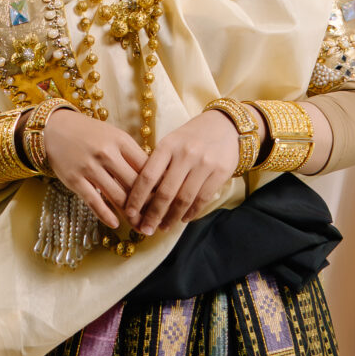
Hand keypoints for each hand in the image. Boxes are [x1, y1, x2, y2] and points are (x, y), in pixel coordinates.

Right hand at [38, 108, 147, 231]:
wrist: (54, 129)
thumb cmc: (89, 134)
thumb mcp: (114, 136)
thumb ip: (132, 154)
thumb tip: (155, 177)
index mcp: (121, 140)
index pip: (146, 167)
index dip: (157, 186)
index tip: (165, 200)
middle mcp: (106, 153)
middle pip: (134, 184)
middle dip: (147, 205)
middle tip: (156, 218)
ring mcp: (89, 167)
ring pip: (117, 196)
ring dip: (130, 214)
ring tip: (140, 225)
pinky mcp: (74, 180)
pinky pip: (94, 201)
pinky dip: (106, 215)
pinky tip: (115, 224)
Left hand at [120, 110, 241, 237]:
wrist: (225, 125)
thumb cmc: (191, 137)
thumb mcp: (171, 142)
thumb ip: (158, 164)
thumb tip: (141, 196)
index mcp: (168, 145)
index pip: (147, 176)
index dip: (137, 198)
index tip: (129, 213)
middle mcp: (186, 154)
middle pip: (165, 192)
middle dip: (153, 215)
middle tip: (145, 229)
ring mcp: (204, 164)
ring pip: (184, 199)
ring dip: (171, 217)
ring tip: (163, 227)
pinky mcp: (221, 172)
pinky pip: (202, 199)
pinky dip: (191, 212)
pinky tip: (182, 219)